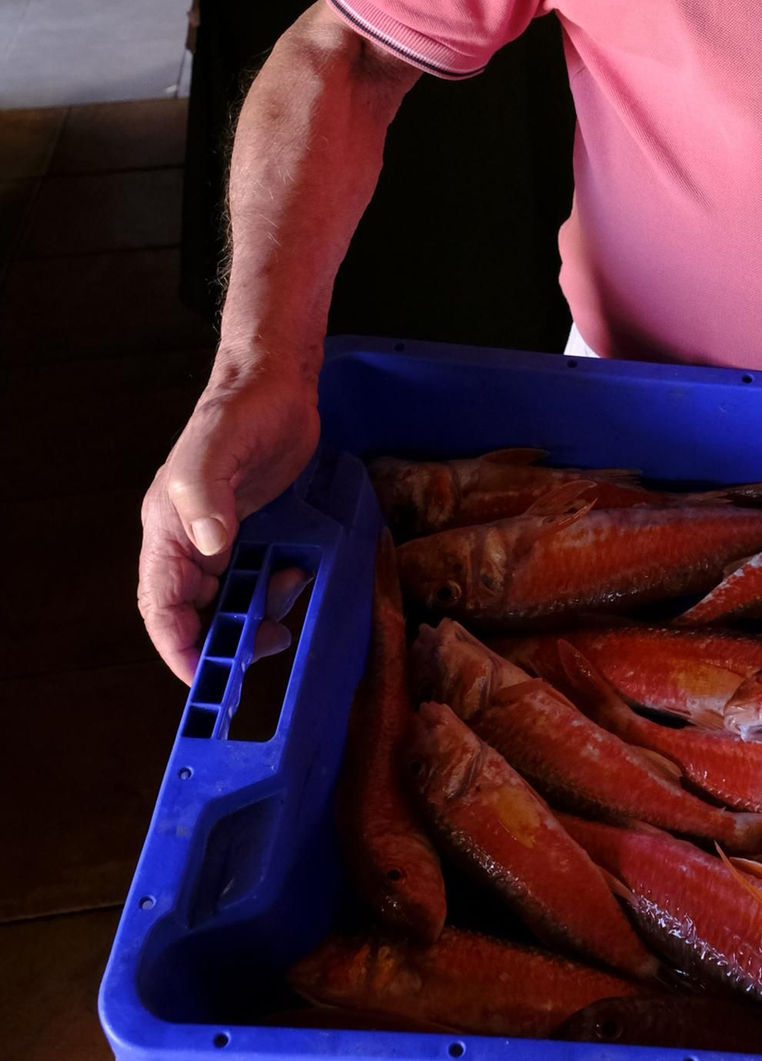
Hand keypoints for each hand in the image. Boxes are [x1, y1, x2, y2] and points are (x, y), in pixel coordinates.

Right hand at [139, 359, 321, 683]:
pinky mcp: (256, 528)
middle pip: (196, 612)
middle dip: (226, 637)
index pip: (161, 605)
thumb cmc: (239, 410)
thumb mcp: (215, 450)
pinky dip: (278, 584)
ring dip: (258, 610)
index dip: (177, 647)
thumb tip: (210, 549)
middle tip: (265, 644)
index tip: (205, 678)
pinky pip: (260, 573)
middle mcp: (191, 539)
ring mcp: (223, 535)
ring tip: (288, 595)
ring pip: (231, 598)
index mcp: (169, 529)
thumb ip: (205, 497)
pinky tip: (299, 572)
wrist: (279, 382)